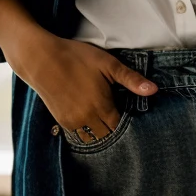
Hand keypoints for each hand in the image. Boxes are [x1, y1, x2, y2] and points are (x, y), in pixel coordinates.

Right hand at [15, 31, 157, 142]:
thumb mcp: (107, 64)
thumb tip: (154, 91)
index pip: (121, 127)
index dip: (128, 123)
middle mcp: (87, 119)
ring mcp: (72, 122)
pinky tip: (90, 118)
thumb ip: (131, 79)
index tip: (131, 115)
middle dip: (115, 129)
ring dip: (100, 132)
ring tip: (105, 118)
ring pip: (93, 138)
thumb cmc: (76, 57)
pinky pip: (78, 135)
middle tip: (119, 117)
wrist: (40, 59)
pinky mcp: (61, 120)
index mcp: (102, 106)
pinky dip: (87, 131)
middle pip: (108, 136)